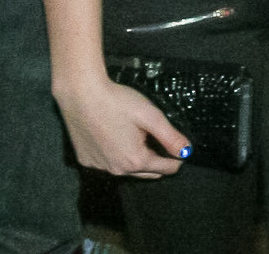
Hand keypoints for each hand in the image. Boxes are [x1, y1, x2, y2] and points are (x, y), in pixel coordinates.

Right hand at [56, 75, 190, 177]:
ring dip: (137, 160)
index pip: (166, 169)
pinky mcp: (85, 160)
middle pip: (147, 172)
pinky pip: (108, 163)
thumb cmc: (118, 103)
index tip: (179, 147)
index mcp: (135, 160)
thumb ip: (170, 137)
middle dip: (159, 161)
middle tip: (161, 141)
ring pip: (126, 170)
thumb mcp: (151, 117)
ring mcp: (98, 167)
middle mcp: (116, 170)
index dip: (177, 158)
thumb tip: (187, 152)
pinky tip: (117, 139)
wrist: (81, 95)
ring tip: (139, 138)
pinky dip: (116, 156)